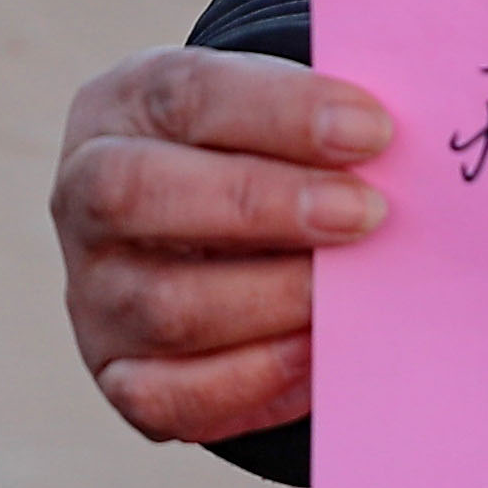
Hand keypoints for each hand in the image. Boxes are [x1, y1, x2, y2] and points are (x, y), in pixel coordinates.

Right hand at [52, 48, 393, 445]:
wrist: (211, 235)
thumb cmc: (262, 158)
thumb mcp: (272, 116)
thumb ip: (319, 123)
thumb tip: (403, 147)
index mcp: (123, 104)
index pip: (183, 94)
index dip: (279, 111)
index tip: (371, 131)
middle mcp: (84, 195)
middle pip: (137, 193)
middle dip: (261, 203)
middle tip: (366, 212)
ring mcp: (92, 292)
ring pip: (163, 303)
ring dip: (272, 298)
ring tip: (351, 291)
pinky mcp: (117, 373)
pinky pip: (169, 394)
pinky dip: (255, 377)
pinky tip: (319, 352)